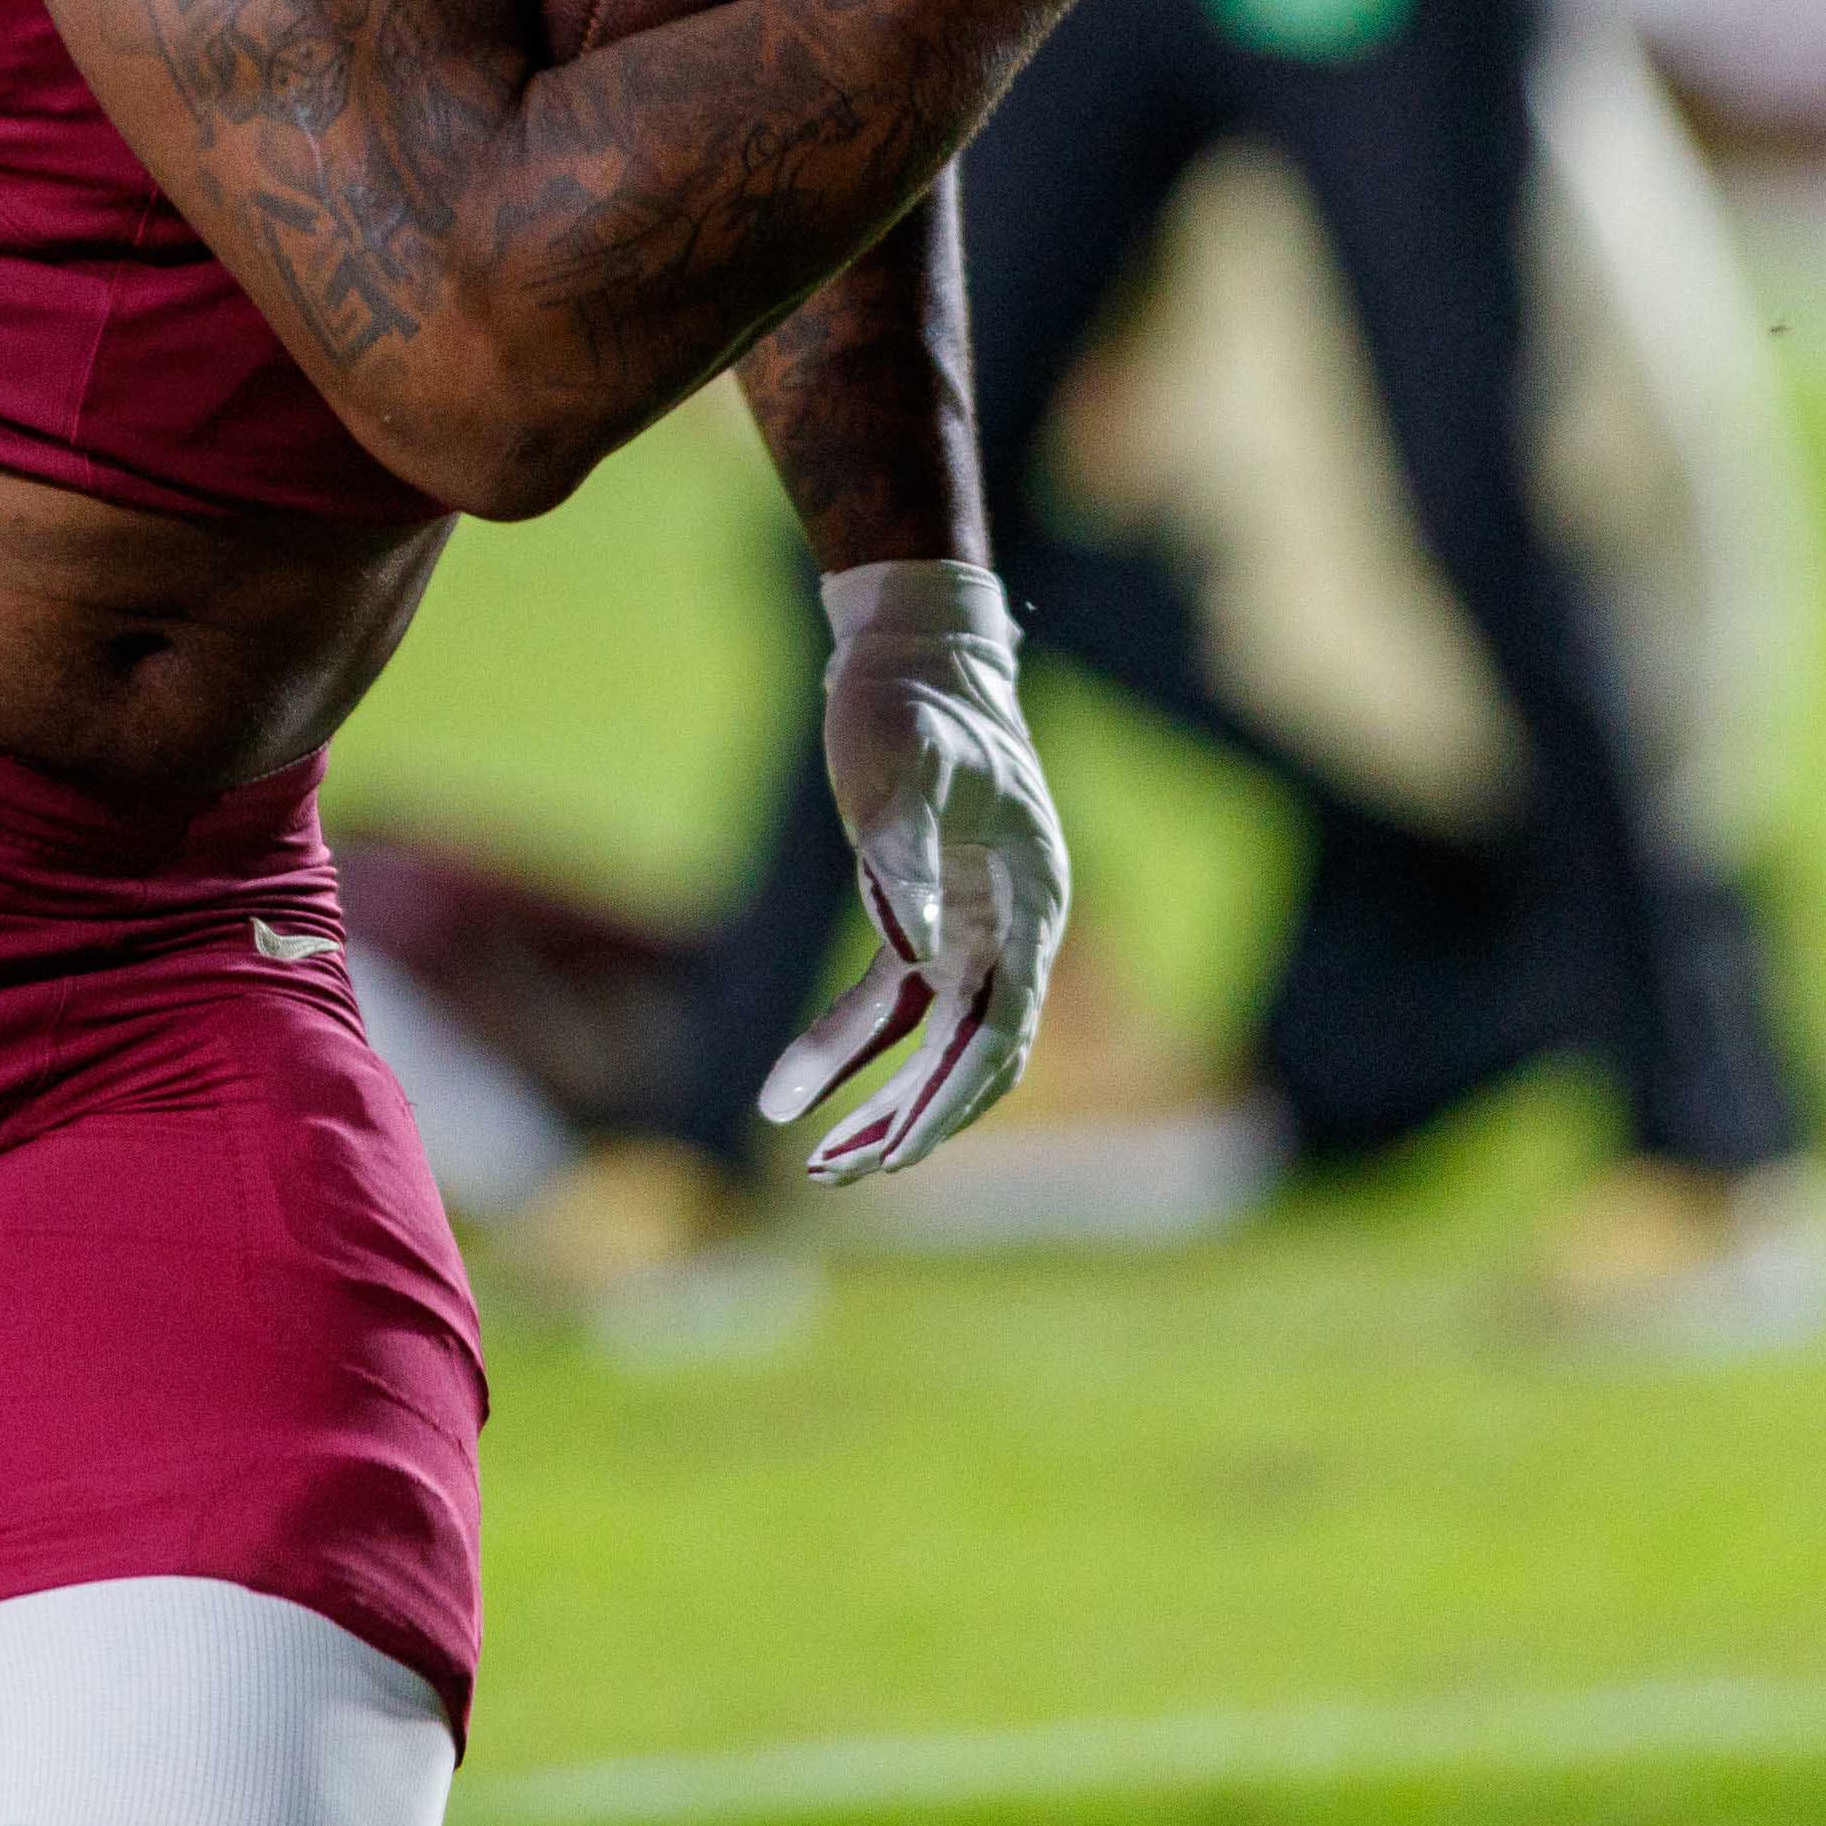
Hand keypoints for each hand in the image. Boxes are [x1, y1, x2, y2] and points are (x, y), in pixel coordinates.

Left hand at [761, 558, 1070, 1180]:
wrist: (910, 649)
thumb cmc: (915, 700)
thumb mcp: (908, 763)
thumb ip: (909, 852)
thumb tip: (913, 946)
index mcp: (1031, 905)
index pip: (999, 1030)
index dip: (949, 1097)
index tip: (894, 1150)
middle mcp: (1011, 931)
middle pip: (970, 1056)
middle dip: (911, 1123)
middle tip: (837, 1176)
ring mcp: (969, 930)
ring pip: (929, 1045)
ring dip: (879, 1105)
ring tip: (814, 1166)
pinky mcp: (920, 919)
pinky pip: (888, 1006)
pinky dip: (847, 1050)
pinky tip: (794, 1091)